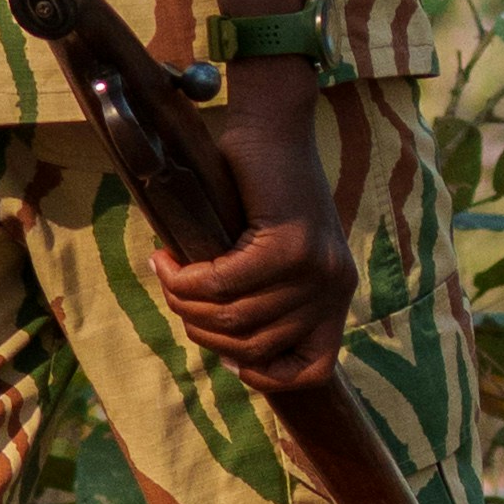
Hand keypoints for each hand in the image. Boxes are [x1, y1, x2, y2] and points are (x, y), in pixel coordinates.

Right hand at [153, 65, 354, 387]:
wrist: (275, 126)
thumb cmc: (266, 186)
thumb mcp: (277, 251)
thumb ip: (264, 296)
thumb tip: (220, 339)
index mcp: (337, 295)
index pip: (313, 370)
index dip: (265, 377)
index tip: (230, 358)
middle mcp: (334, 287)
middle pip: (253, 345)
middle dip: (202, 330)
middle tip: (177, 298)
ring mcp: (313, 269)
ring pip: (232, 317)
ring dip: (185, 303)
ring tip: (168, 276)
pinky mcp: (286, 246)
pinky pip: (220, 284)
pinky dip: (183, 279)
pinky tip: (166, 260)